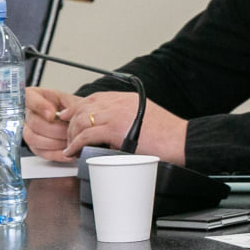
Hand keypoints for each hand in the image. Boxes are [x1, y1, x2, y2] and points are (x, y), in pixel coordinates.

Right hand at [24, 86, 79, 159]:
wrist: (77, 119)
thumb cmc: (72, 108)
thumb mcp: (72, 101)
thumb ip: (67, 105)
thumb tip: (55, 115)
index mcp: (35, 96)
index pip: (28, 98)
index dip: (40, 106)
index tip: (53, 114)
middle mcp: (27, 114)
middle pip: (35, 123)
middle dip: (56, 129)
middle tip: (71, 130)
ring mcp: (28, 131)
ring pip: (35, 139)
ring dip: (56, 142)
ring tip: (71, 141)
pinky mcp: (34, 146)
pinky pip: (41, 152)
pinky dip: (56, 154)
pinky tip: (68, 153)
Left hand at [59, 92, 187, 165]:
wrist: (181, 140)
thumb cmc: (170, 134)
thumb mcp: (148, 116)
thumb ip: (130, 116)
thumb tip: (115, 128)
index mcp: (128, 98)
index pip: (95, 98)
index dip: (77, 106)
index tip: (68, 115)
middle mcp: (120, 102)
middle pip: (84, 108)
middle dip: (71, 123)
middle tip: (67, 135)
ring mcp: (116, 114)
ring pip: (82, 120)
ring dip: (72, 135)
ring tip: (71, 146)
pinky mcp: (114, 129)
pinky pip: (86, 135)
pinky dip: (75, 144)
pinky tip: (73, 151)